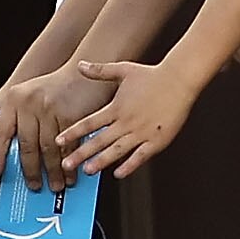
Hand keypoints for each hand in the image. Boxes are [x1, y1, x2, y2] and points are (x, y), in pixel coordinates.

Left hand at [0, 66, 109, 191]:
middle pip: (27, 146)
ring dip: (53, 171)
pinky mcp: (70, 114)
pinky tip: (70, 172)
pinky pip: (67, 145)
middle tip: (34, 186)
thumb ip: (14, 119)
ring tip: (55, 184)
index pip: (0, 133)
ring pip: (48, 149)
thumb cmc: (53, 89)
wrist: (84, 71)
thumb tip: (2, 151)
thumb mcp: (27, 96)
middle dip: (31, 171)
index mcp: (14, 100)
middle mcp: (29, 104)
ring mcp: (50, 108)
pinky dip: (69, 162)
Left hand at [56, 57, 204, 177]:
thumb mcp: (123, 70)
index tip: (58, 141)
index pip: (89, 123)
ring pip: (117, 150)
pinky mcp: (156, 139)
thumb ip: (100, 71)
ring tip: (88, 170)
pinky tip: (118, 174)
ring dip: (101, 162)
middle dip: (80, 154)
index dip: (72, 133)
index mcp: (116, 108)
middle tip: (65, 165)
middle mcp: (126, 122)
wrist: (181, 78)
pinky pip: (140, 156)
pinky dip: (129, 165)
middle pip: (99, 141)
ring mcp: (141, 132)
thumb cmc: (153, 75)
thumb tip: (80, 65)